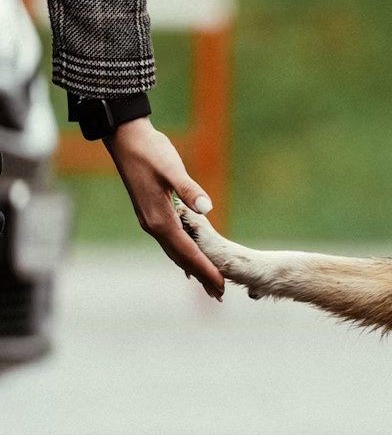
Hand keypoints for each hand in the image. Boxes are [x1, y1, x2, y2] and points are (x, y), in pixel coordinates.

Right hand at [102, 117, 224, 299]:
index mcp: (160, 220)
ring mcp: (151, 220)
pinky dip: (181, 253)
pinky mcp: (151, 213)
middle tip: (220, 294)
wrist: (127, 140)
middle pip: (181, 258)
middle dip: (200, 276)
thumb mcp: (172, 169)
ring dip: (192, 267)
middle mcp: (154, 225)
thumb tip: (206, 208)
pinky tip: (188, 258)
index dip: (205, 270)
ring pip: (174, 251)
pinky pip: (169, 241)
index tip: (221, 285)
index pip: (188, 252)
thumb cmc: (151, 152)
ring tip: (208, 282)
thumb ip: (189, 189)